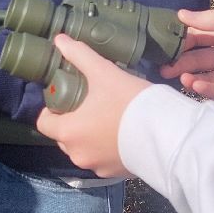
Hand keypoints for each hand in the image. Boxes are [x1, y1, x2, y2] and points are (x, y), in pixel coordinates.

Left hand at [34, 34, 150, 176]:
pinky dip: (106, 148)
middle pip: (63, 136)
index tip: (66, 98)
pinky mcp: (115, 174)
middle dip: (72, 121)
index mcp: (68, 132)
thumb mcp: (104, 73)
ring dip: (89, 136)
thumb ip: (80, 56)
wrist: (169, 134)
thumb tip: (59, 39)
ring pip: (83, 148)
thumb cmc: (131, 103)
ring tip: (106, 118)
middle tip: (88, 104)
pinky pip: (102, 159)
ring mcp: (96, 167)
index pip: (44, 122)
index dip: (51, 109)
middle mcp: (77, 154)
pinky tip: (120, 134)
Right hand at [158, 8, 213, 104]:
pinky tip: (195, 85)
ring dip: (190, 76)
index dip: (180, 39)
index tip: (161, 41)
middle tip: (162, 65)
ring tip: (179, 76)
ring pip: (206, 76)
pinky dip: (208, 89)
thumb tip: (179, 15)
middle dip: (179, 61)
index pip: (198, 36)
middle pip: (198, 58)